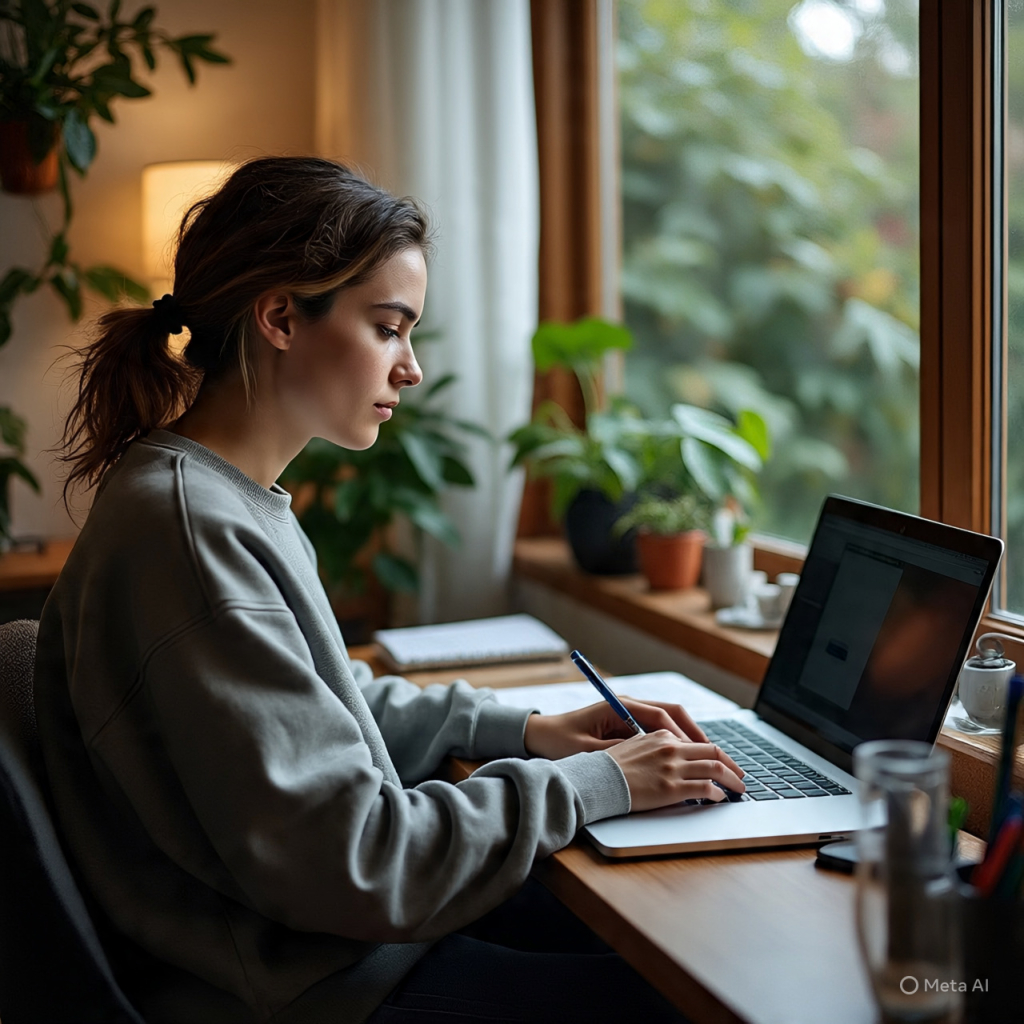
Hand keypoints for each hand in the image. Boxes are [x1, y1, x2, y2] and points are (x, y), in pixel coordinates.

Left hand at [523, 696, 708, 760]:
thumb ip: (615, 753)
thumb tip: (644, 760)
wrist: (539, 735)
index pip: (660, 715)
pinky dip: (677, 746)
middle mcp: (628, 707)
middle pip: (672, 715)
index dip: (680, 734)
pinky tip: (687, 764)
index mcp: (618, 706)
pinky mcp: (628, 728)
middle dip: (696, 734)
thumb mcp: (587, 751)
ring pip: (670, 723)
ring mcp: (629, 716)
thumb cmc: (559, 741)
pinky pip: (660, 733)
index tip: (696, 752)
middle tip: (718, 756)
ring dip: (690, 740)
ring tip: (711, 761)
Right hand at [606, 733, 745, 812]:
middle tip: (740, 775)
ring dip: (732, 780)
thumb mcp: (633, 745)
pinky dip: (717, 794)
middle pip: (713, 751)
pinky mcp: (672, 788)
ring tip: (738, 789)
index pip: (697, 742)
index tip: (721, 762)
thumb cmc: (610, 767)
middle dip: (731, 765)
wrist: (597, 781)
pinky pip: (706, 789)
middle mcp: (670, 748)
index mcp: (661, 736)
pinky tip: (719, 798)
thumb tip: (672, 754)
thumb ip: (654, 746)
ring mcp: (673, 768)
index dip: (713, 753)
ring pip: (715, 768)